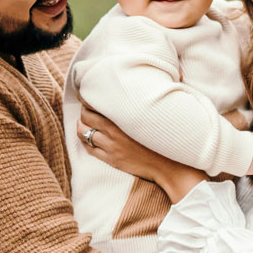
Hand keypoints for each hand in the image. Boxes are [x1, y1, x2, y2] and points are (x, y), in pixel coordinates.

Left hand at [78, 106, 208, 201]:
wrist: (170, 164)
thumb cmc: (166, 136)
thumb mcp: (154, 115)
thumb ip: (140, 103)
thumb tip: (137, 88)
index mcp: (123, 115)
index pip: (96, 102)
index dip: (88, 98)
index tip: (89, 96)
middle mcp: (114, 129)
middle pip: (86, 116)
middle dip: (84, 111)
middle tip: (87, 110)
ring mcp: (111, 146)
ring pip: (84, 133)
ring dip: (82, 127)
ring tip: (86, 124)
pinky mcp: (111, 159)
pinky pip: (90, 150)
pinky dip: (86, 142)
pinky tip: (90, 139)